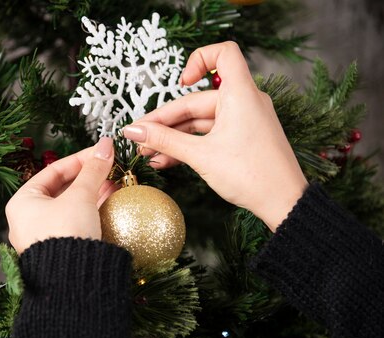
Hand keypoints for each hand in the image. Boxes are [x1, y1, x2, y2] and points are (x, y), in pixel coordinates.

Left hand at [5, 137, 115, 253]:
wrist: (72, 282)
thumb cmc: (65, 233)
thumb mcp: (81, 196)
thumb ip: (93, 169)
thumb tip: (105, 145)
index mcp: (22, 202)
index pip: (53, 171)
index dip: (80, 158)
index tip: (101, 151)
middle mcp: (28, 219)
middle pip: (62, 188)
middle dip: (88, 177)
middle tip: (110, 167)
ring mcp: (43, 236)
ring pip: (70, 206)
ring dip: (93, 193)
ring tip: (114, 182)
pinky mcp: (59, 250)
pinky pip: (75, 222)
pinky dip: (91, 211)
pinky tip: (109, 202)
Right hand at [122, 41, 307, 231]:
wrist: (284, 203)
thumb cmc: (252, 175)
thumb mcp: (201, 156)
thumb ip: (165, 140)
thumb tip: (134, 131)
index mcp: (240, 94)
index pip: (223, 54)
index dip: (198, 60)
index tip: (181, 82)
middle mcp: (244, 102)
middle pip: (197, 100)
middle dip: (166, 121)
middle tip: (140, 138)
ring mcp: (243, 121)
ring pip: (199, 121)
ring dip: (173, 137)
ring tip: (148, 154)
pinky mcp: (242, 138)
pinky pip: (209, 134)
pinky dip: (188, 144)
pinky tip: (165, 160)